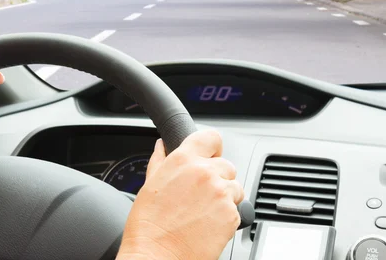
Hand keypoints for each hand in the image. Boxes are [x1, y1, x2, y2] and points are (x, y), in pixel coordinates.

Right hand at [117, 130, 243, 259]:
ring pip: (235, 187)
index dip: (212, 148)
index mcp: (184, 160)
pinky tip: (207, 224)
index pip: (212, 137)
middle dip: (218, 177)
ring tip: (203, 212)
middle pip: (226, 165)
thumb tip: (161, 146)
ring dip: (224, 197)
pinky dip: (226, 216)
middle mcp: (205, 172)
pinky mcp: (232, 215)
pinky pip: (237, 210)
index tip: (210, 156)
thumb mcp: (150, 184)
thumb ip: (160, 160)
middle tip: (200, 195)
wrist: (157, 256)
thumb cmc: (149, 225)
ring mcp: (221, 193)